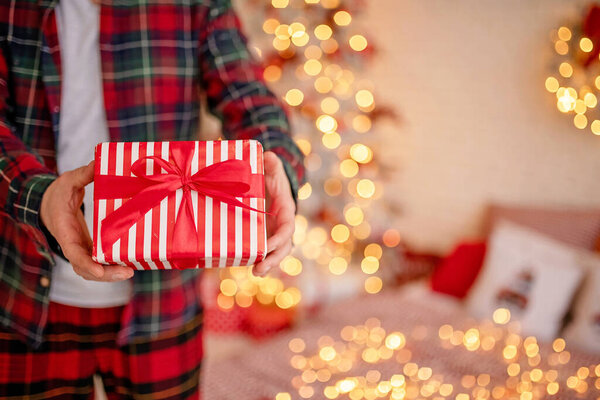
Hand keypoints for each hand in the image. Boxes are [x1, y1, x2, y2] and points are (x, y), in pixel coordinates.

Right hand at [40, 161, 133, 281]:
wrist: (48, 205)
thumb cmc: (57, 194)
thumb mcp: (67, 181)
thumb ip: (82, 174)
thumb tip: (98, 163)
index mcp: (65, 232)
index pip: (73, 253)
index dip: (86, 263)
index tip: (98, 271)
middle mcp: (72, 245)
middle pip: (86, 268)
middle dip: (106, 274)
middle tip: (128, 272)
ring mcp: (80, 249)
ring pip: (92, 270)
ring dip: (110, 274)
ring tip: (130, 271)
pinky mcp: (88, 249)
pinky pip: (98, 263)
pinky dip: (110, 267)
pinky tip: (128, 264)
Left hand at [253, 151, 295, 275]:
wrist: (270, 182)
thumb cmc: (272, 176)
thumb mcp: (272, 169)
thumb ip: (272, 163)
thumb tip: (268, 157)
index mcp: (286, 212)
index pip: (287, 229)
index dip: (278, 240)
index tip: (266, 247)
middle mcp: (282, 226)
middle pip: (282, 248)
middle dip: (273, 260)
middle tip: (259, 269)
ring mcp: (273, 233)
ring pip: (274, 253)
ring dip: (266, 264)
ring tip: (255, 272)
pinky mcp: (262, 236)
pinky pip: (261, 251)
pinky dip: (255, 259)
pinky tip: (243, 266)